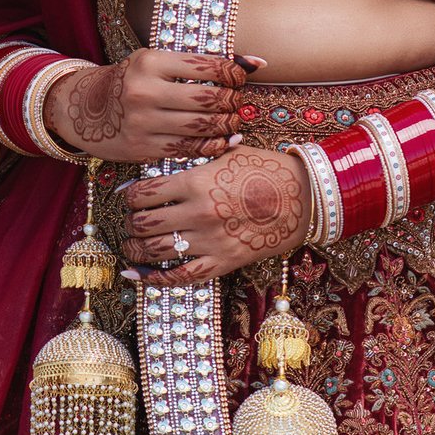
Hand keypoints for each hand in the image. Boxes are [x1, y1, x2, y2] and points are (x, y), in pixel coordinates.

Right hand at [46, 48, 250, 162]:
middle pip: (208, 99)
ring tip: (232, 120)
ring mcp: (141, 122)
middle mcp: (144, 91)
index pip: (209, 66)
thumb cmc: (132, 81)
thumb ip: (203, 63)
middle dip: (232, 101)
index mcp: (150, 62)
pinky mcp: (141, 147)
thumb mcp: (158, 62)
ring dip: (226, 125)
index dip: (234, 73)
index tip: (240, 78)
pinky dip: (212, 146)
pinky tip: (221, 140)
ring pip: (201, 126)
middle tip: (237, 102)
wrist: (84, 109)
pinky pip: (188, 149)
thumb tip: (258, 62)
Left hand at [120, 147, 308, 283]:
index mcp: (196, 182)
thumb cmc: (267, 171)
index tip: (128, 197)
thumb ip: (195, 160)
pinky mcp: (223, 262)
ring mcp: (210, 241)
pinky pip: (180, 277)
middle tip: (131, 221)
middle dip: (130, 223)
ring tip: (132, 245)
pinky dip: (154, 279)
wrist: (305, 198)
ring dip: (135, 249)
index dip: (129, 195)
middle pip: (143, 223)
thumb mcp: (229, 154)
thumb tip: (163, 169)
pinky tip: (137, 275)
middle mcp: (198, 213)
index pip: (144, 193)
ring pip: (155, 251)